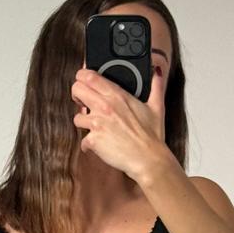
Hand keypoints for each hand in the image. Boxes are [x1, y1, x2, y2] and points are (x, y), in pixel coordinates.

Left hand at [71, 64, 169, 184]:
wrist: (149, 160)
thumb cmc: (153, 136)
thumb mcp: (157, 106)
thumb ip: (156, 86)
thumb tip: (157, 72)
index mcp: (117, 95)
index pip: (89, 76)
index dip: (82, 76)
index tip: (84, 81)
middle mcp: (104, 106)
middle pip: (76, 89)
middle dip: (78, 95)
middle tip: (84, 102)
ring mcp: (97, 124)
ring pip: (76, 117)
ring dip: (84, 123)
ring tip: (97, 127)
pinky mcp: (93, 140)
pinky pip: (83, 140)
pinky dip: (90, 144)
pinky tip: (101, 144)